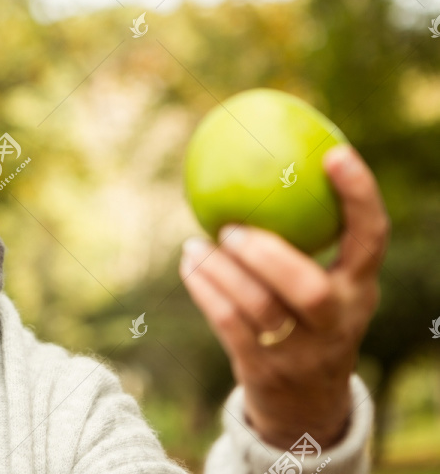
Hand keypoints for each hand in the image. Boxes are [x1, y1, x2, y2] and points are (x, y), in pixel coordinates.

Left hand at [179, 144, 388, 449]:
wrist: (306, 405)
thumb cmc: (309, 321)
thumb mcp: (325, 284)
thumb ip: (305, 238)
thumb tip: (263, 159)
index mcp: (359, 289)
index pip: (371, 239)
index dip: (359, 196)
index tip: (334, 154)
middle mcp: (337, 322)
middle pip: (309, 291)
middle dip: (268, 256)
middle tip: (232, 229)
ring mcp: (301, 352)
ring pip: (259, 309)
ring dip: (221, 272)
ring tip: (195, 245)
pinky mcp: (265, 369)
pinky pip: (229, 324)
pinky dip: (205, 291)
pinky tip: (189, 265)